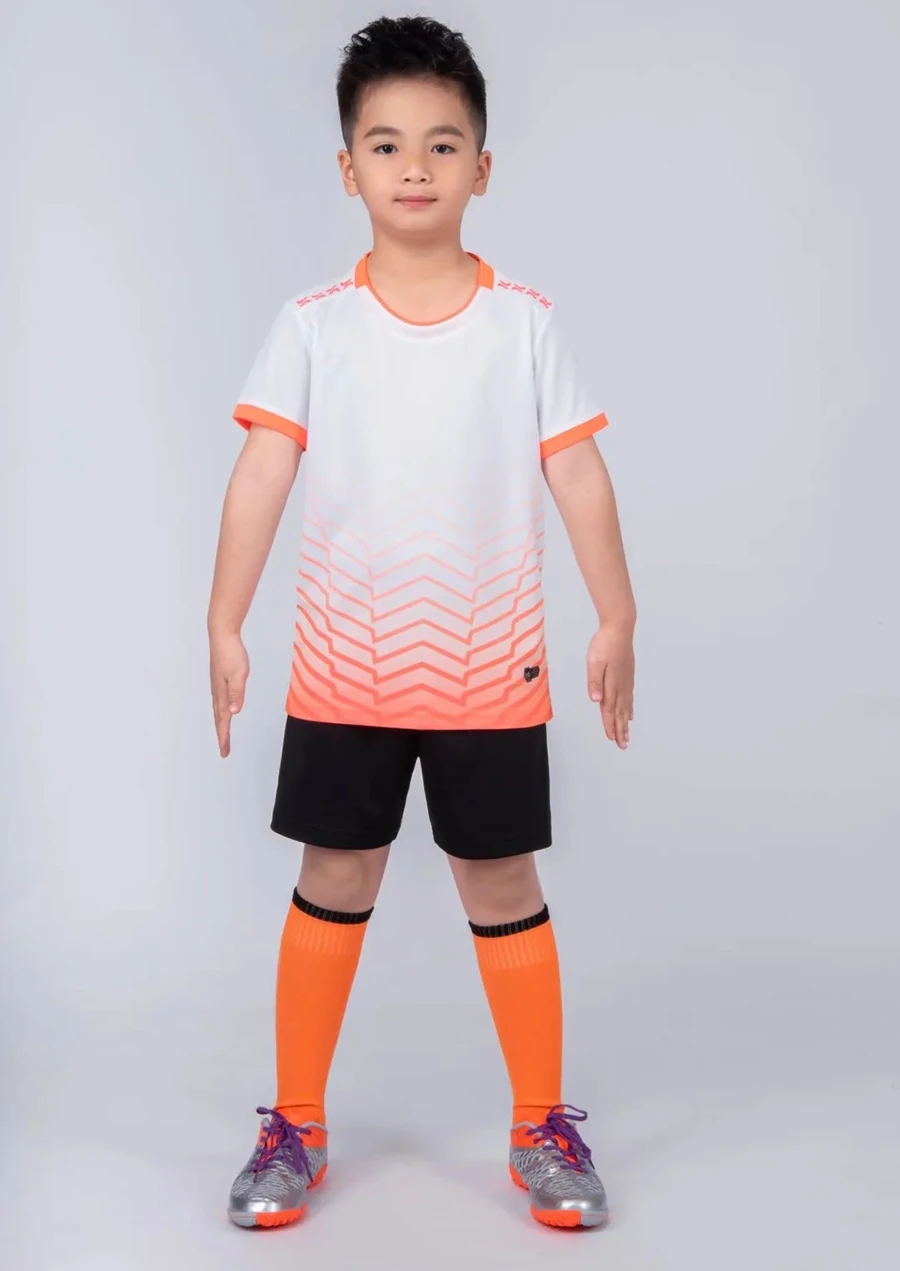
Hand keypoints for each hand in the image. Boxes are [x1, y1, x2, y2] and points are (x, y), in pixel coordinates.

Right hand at [209, 629, 248, 756]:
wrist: (222, 634)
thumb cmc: (231, 653)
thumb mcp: (239, 674)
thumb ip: (236, 693)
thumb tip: (233, 712)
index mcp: (221, 693)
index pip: (223, 720)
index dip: (224, 736)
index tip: (224, 752)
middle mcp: (217, 691)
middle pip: (219, 718)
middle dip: (222, 735)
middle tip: (224, 750)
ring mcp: (217, 685)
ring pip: (218, 709)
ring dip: (221, 724)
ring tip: (223, 734)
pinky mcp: (219, 678)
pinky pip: (219, 700)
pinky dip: (221, 711)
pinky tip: (225, 709)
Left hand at [587, 625, 634, 748]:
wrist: (620, 628)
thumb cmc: (605, 643)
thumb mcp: (594, 661)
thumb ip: (595, 681)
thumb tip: (596, 700)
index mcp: (611, 684)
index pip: (609, 710)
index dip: (610, 725)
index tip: (611, 739)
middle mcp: (620, 686)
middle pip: (619, 712)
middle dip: (620, 730)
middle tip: (622, 745)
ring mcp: (626, 681)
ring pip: (625, 707)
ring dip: (625, 723)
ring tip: (626, 735)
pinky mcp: (627, 676)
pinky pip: (629, 698)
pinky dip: (629, 708)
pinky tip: (630, 714)